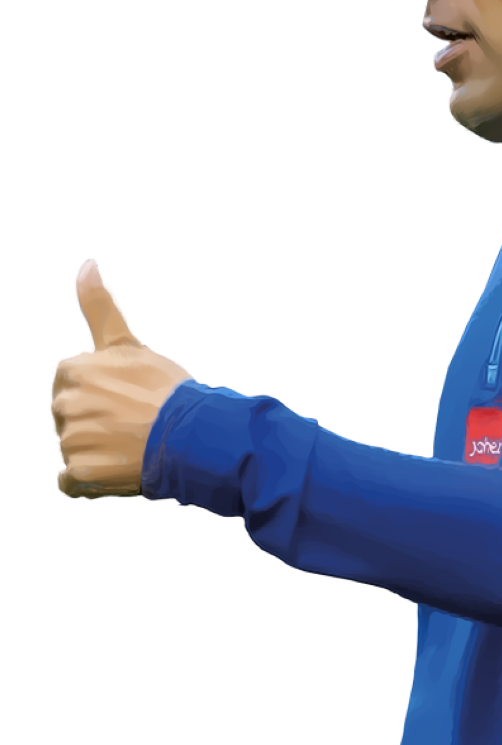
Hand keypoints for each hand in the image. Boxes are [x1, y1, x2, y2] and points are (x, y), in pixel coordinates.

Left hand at [52, 260, 192, 497]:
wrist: (193, 434)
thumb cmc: (166, 388)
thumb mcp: (128, 342)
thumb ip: (98, 303)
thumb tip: (85, 263)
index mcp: (72, 372)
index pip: (71, 384)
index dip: (100, 392)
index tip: (126, 396)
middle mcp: (64, 406)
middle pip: (70, 417)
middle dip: (96, 421)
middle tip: (132, 422)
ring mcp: (71, 442)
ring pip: (74, 448)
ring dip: (98, 450)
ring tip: (132, 445)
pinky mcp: (79, 473)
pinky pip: (72, 481)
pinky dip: (92, 479)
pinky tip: (119, 468)